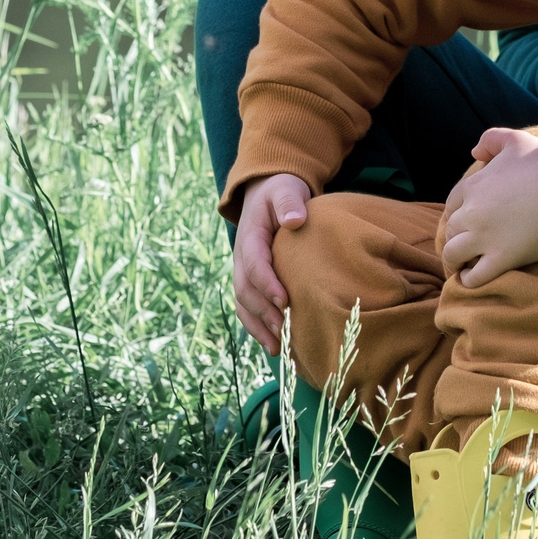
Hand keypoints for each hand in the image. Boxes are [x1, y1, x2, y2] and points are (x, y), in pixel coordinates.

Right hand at [232, 174, 312, 351]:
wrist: (267, 193)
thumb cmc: (281, 192)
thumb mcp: (286, 190)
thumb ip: (289, 203)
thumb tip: (295, 221)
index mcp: (250, 236)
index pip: (255, 263)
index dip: (267, 284)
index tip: (284, 301)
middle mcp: (242, 257)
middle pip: (245, 289)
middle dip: (263, 313)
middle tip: (286, 331)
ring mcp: (243, 271)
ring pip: (244, 304)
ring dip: (258, 327)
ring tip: (279, 348)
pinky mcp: (251, 281)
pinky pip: (248, 308)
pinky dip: (257, 328)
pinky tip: (275, 346)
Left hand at [440, 128, 537, 287]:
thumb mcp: (516, 140)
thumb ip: (491, 139)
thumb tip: (474, 152)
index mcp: (473, 186)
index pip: (452, 204)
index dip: (457, 214)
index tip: (465, 221)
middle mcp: (472, 212)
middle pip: (450, 230)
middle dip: (454, 238)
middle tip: (464, 246)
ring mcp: (485, 237)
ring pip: (454, 254)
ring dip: (454, 261)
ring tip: (461, 267)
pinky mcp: (502, 258)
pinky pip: (475, 277)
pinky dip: (468, 280)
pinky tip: (471, 279)